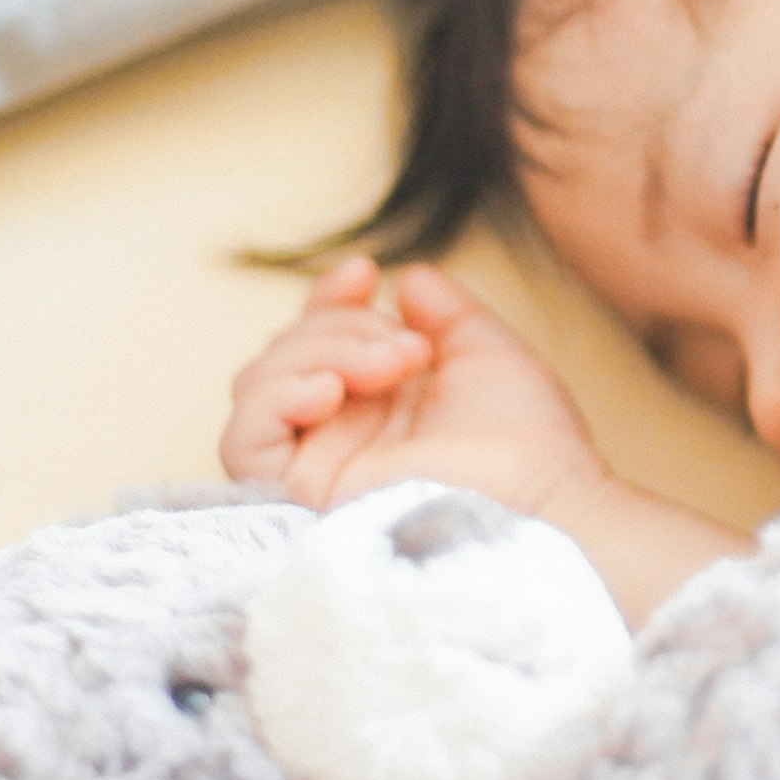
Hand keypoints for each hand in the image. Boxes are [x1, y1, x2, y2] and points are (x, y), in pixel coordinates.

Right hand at [220, 258, 609, 520]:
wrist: (537, 507)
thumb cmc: (530, 445)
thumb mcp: (491, 355)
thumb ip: (449, 314)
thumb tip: (410, 280)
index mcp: (384, 405)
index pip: (322, 341)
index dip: (329, 300)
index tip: (364, 273)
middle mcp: (344, 436)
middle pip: (286, 354)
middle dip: (340, 326)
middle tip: (406, 349)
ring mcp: (316, 467)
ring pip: (259, 385)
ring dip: (319, 353)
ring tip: (386, 366)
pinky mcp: (296, 500)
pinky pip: (242, 440)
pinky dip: (275, 397)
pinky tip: (329, 391)